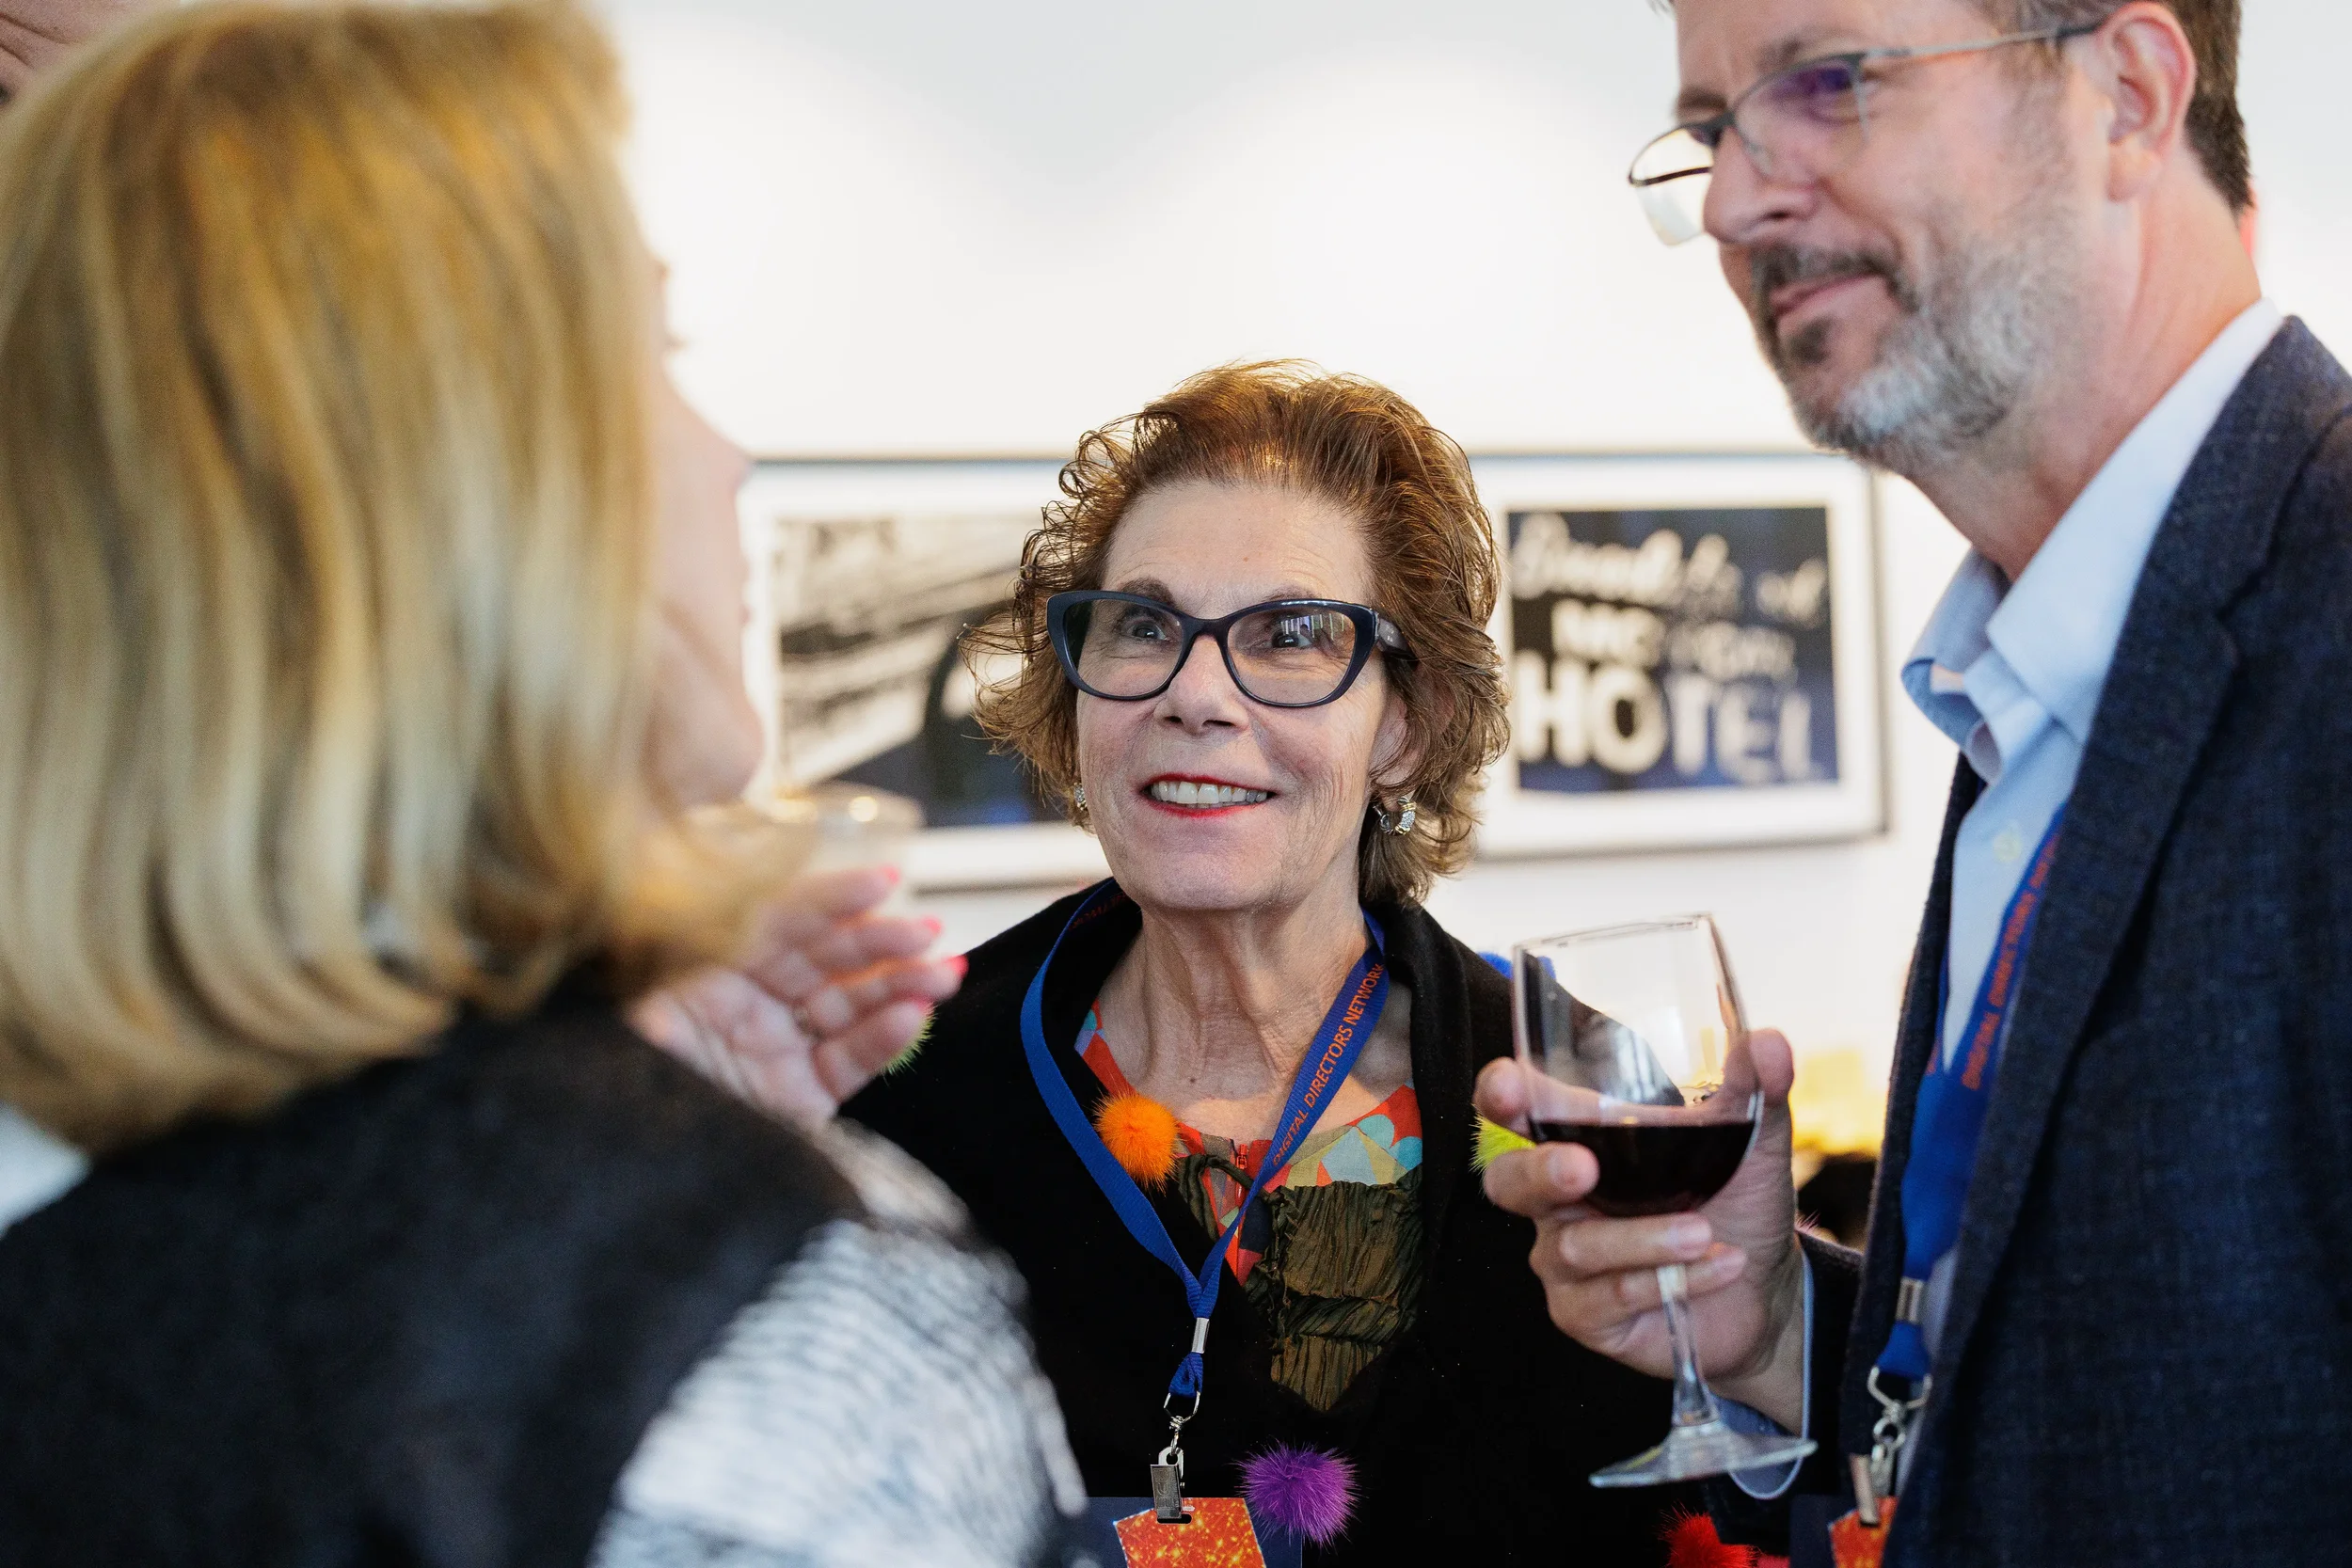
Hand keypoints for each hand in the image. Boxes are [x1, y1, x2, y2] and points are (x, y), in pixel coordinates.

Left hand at [631, 866, 963, 1128]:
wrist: (613, 1169)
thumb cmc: (609, 1075)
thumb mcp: (632, 1008)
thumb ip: (678, 964)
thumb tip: (720, 923)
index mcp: (701, 966)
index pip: (778, 919)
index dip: (831, 899)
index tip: (881, 883)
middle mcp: (741, 1003)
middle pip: (824, 958)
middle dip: (881, 942)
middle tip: (929, 932)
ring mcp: (772, 1051)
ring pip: (848, 1007)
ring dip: (901, 986)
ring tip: (947, 974)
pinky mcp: (796, 1103)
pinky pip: (847, 1065)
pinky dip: (884, 1042)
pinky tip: (913, 1019)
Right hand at [1474, 1030, 1809, 1429]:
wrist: (1767, 1291)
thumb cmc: (1737, 1204)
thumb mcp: (1751, 1142)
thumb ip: (1755, 1090)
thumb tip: (1769, 1042)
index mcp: (1581, 1141)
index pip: (1516, 1111)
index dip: (1499, 1096)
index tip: (1509, 1086)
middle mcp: (1559, 1200)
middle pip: (1509, 1182)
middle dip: (1540, 1172)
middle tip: (1584, 1169)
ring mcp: (1565, 1261)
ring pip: (1573, 1246)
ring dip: (1644, 1239)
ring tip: (1704, 1233)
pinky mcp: (1584, 1315)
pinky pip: (1608, 1296)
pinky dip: (1668, 1278)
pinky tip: (1718, 1266)